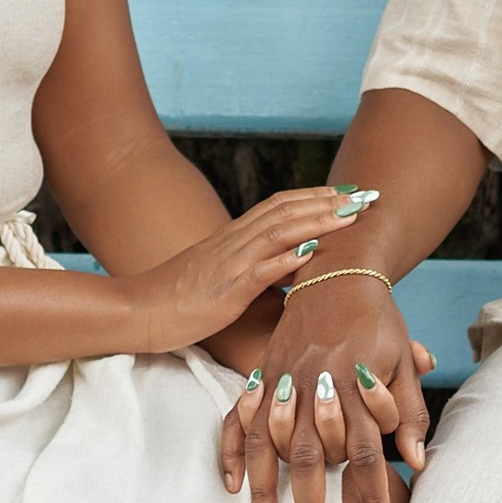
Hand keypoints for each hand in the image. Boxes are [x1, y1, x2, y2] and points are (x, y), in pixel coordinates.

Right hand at [112, 190, 354, 360]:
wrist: (137, 310)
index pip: (279, 206)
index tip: (348, 193)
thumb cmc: (176, 300)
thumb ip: (252, 267)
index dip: (315, 196)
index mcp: (233, 239)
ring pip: (277, 232)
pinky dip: (285, 260)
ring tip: (349, 215)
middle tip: (364, 195)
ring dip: (316, 221)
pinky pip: (257, 270)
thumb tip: (290, 266)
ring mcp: (228, 264)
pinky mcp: (224, 291)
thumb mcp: (219, 277)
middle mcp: (233, 243)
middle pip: (285, 210)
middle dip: (327, 201)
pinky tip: (310, 253)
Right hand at [221, 276, 435, 502]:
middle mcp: (316, 384)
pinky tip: (232, 483)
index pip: (365, 449)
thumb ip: (409, 412)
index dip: (371, 490)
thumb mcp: (402, 359)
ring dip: (267, 488)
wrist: (337, 269)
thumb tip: (418, 461)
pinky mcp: (263, 371)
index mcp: (355, 383)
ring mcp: (284, 378)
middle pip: (313, 455)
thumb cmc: (378, 320)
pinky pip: (241, 416)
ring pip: (271, 442)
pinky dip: (234, 449)